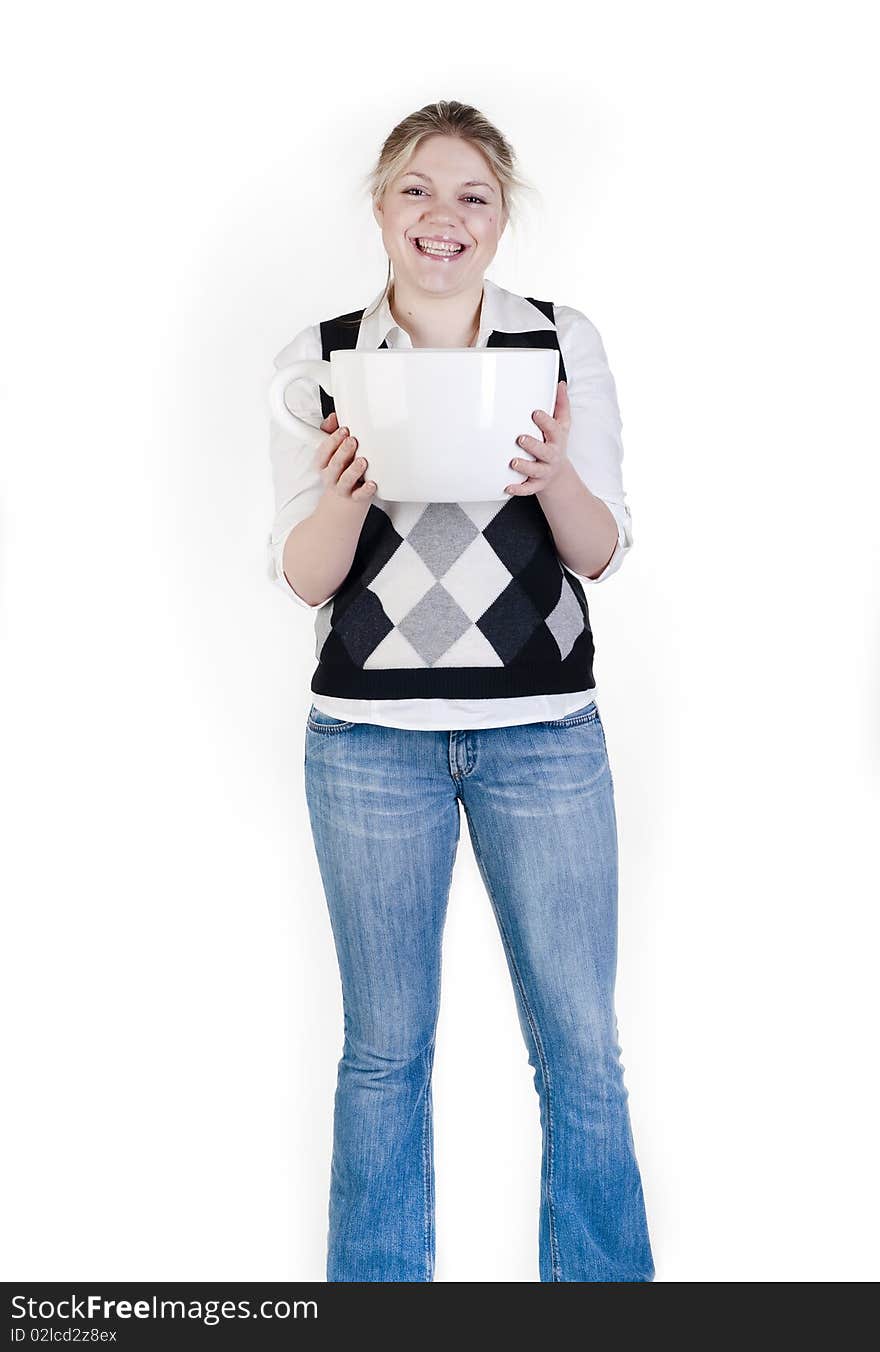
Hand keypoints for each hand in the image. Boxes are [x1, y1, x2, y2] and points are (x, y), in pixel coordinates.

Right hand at [315, 409, 376, 502]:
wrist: (344, 500)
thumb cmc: (340, 471)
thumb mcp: (333, 452)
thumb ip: (332, 433)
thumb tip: (334, 416)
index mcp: (324, 463)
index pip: (323, 451)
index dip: (332, 440)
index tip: (344, 430)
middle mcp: (331, 476)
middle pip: (334, 464)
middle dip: (343, 451)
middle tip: (353, 441)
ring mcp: (343, 487)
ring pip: (346, 480)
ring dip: (353, 470)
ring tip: (362, 461)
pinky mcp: (356, 498)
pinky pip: (360, 496)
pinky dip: (366, 490)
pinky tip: (372, 483)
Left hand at [505, 381, 570, 495]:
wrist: (558, 475)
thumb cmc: (555, 445)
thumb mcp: (562, 425)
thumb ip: (561, 405)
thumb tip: (560, 384)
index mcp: (557, 439)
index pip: (553, 429)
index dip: (545, 421)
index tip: (535, 413)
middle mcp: (551, 456)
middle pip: (544, 451)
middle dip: (533, 445)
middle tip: (520, 438)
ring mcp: (544, 471)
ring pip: (535, 471)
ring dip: (524, 467)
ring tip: (513, 462)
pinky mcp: (536, 484)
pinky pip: (527, 488)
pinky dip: (518, 489)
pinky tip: (507, 486)